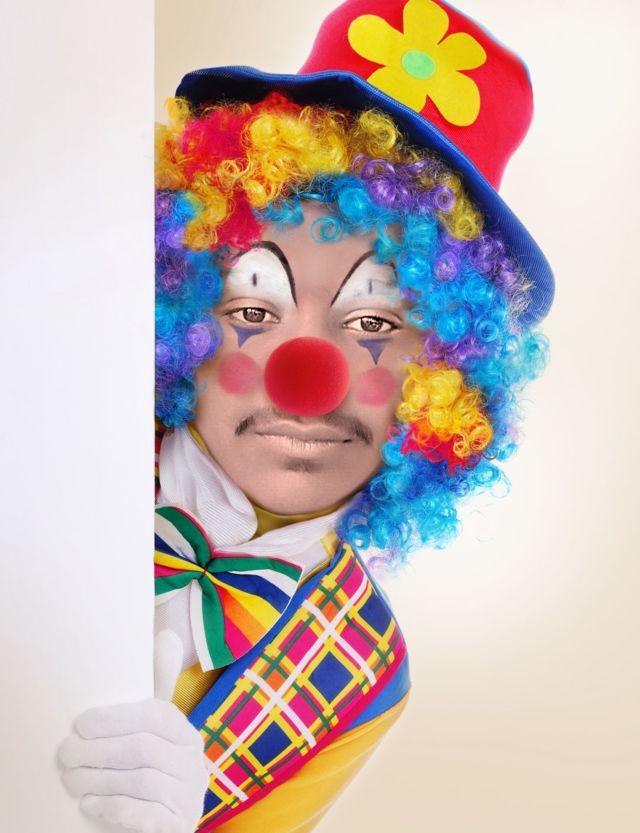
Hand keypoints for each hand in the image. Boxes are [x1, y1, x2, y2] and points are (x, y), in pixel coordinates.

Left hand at [58, 631, 209, 832]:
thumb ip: (155, 689)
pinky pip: (144, 814)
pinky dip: (113, 808)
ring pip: (142, 781)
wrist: (158, 826)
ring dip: (99, 779)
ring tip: (71, 779)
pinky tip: (91, 804)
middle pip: (144, 749)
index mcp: (187, 735)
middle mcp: (195, 764)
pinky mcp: (177, 826)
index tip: (80, 723)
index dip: (116, 718)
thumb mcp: (152, 732)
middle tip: (66, 754)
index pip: (156, 716)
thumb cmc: (148, 772)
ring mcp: (189, 798)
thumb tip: (167, 634)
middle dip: (99, 750)